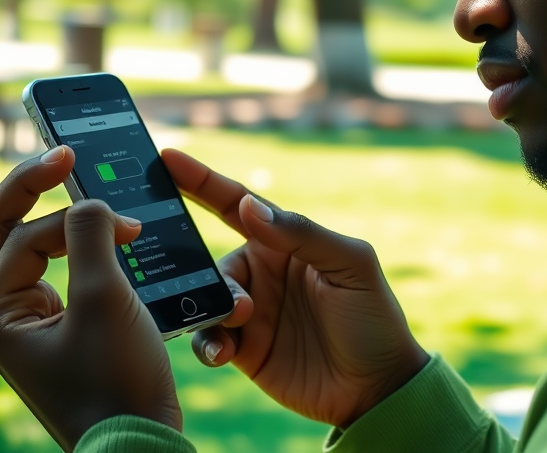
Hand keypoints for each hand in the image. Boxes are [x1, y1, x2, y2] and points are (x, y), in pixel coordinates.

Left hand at [0, 146, 180, 451]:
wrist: (136, 445)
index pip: (28, 235)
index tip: (129, 220)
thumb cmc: (116, 380)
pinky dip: (88, 253)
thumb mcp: (104, 297)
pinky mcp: (60, 332)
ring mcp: (31, 325)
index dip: (77, 217)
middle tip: (67, 152)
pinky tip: (115, 243)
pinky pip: (65, 275)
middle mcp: (4, 316)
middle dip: (37, 190)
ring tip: (101, 204)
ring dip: (71, 226)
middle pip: (7, 230)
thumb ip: (89, 234)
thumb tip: (89, 202)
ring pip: (38, 251)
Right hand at [162, 149, 429, 428]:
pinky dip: (208, 342)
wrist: (378, 388)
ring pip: (202, 297)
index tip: (167, 159)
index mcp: (285, 242)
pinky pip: (207, 338)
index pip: (236, 204)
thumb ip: (302, 234)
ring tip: (241, 320)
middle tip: (237, 294)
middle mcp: (262, 272)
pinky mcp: (243, 350)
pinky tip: (224, 353)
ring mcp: (250, 312)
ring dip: (210, 306)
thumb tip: (249, 207)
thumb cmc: (373, 317)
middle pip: (210, 257)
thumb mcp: (350, 267)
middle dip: (205, 268)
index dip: (201, 181)